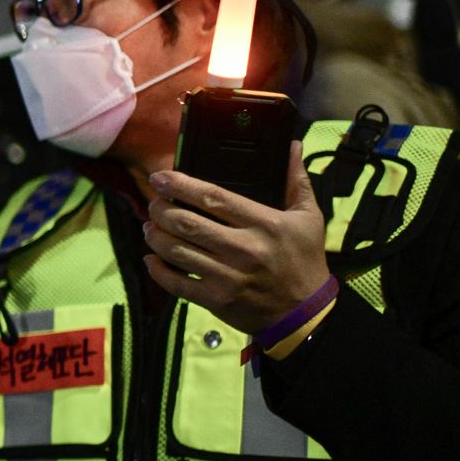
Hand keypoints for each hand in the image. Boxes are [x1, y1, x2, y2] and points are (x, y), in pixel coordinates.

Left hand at [143, 141, 331, 334]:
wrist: (307, 314)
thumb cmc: (304, 261)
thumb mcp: (309, 219)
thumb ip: (296, 181)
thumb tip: (292, 145)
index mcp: (264, 224)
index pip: (213, 197)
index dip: (180, 185)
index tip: (160, 178)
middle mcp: (244, 249)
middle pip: (186, 223)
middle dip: (160, 210)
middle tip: (153, 203)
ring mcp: (228, 277)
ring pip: (176, 251)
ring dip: (155, 236)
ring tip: (150, 227)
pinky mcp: (216, 300)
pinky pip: (176, 283)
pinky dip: (157, 269)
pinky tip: (152, 258)